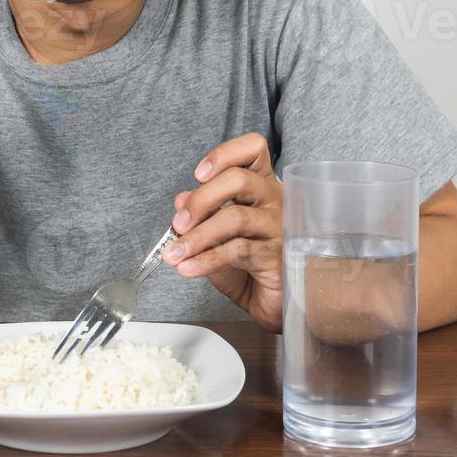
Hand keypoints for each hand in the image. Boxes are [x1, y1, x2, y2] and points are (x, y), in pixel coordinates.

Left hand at [162, 132, 283, 331]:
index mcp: (262, 186)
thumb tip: (180, 200)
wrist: (276, 306)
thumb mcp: (217, 238)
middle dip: (201, 199)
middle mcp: (276, 200)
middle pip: (239, 179)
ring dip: (197, 236)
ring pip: (235, 217)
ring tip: (175, 254)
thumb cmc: (250, 267)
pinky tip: (189, 268)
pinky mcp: (280, 256)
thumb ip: (201, 217)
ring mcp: (281, 228)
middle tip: (179, 223)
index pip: (253, 150)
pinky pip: (238, 251)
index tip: (198, 174)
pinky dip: (206, 259)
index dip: (224, 154)